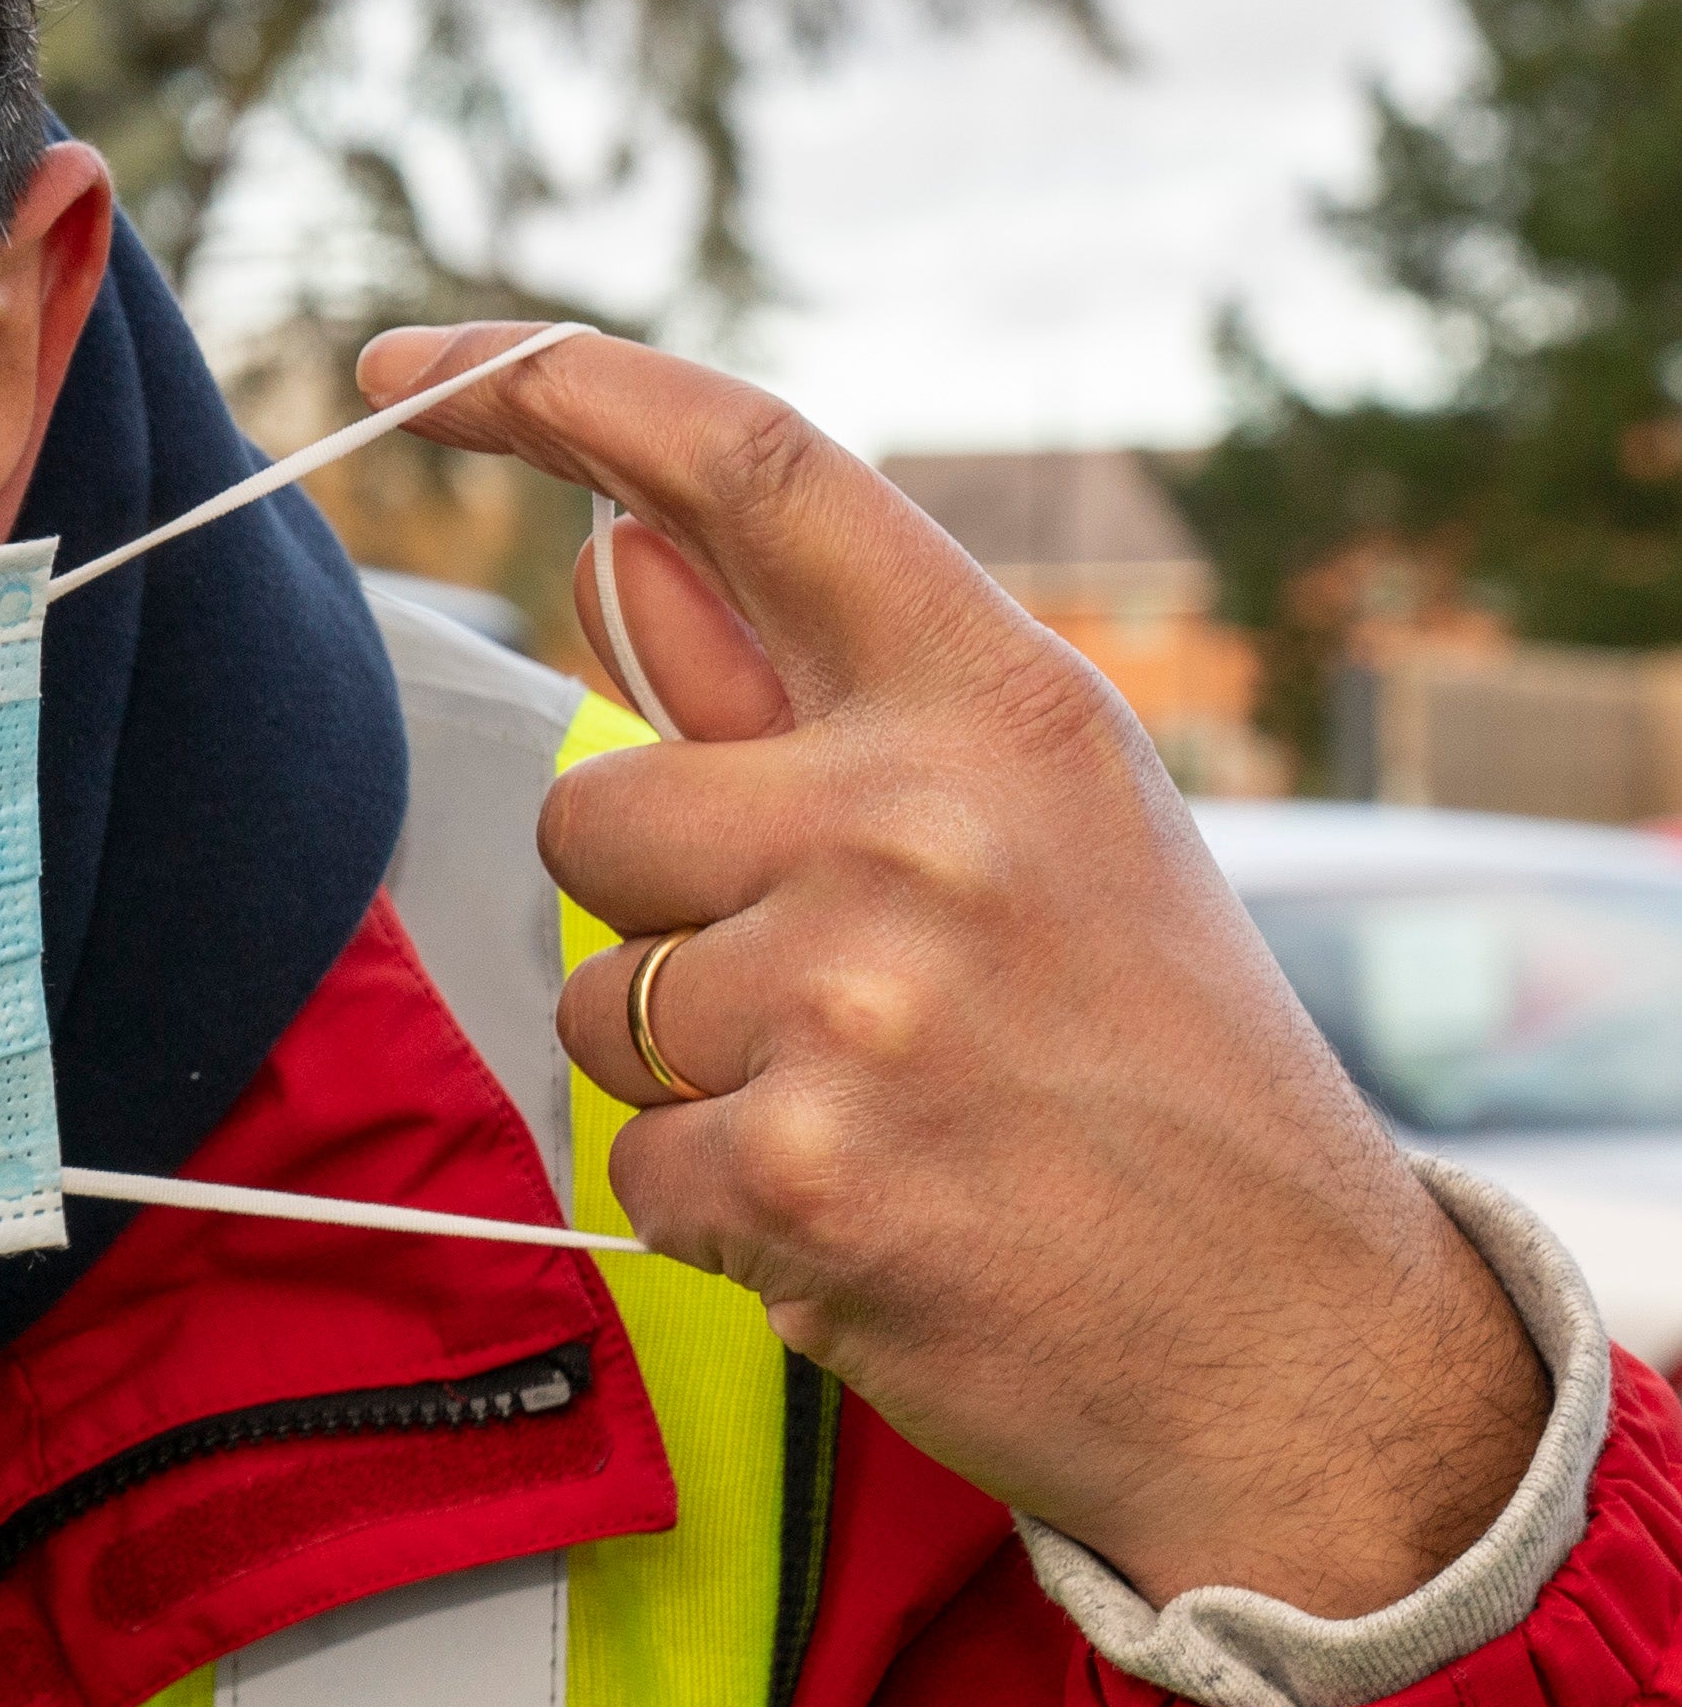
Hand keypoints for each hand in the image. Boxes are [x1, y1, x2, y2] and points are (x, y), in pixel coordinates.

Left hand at [361, 322, 1547, 1616]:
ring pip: (594, 998)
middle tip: (839, 995)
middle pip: (590, 808)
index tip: (414, 367)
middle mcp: (923, 819)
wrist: (1292, 1338)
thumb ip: (798, 691)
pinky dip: (716, 1201)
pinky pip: (629, 1155)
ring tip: (878, 1110)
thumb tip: (607, 544)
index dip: (556, 386)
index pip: (747, 465)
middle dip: (654, 911)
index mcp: (999, 700)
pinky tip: (868, 1212)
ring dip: (689, 1069)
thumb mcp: (1031, 825)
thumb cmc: (1143, 1060)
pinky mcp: (794, 1169)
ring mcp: (857, 996)